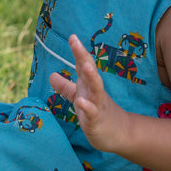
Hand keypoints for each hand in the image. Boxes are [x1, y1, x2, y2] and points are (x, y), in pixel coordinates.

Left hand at [49, 34, 125, 152]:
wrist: (120, 134)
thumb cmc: (97, 112)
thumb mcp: (79, 97)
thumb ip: (65, 87)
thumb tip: (51, 75)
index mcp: (88, 84)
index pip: (83, 64)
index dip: (78, 51)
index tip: (72, 36)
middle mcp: (94, 91)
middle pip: (89, 71)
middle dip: (83, 56)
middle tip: (75, 41)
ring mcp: (98, 104)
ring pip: (96, 88)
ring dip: (91, 76)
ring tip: (86, 65)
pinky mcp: (97, 120)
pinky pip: (92, 112)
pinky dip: (86, 106)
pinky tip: (80, 101)